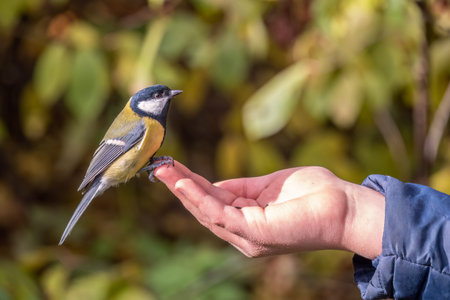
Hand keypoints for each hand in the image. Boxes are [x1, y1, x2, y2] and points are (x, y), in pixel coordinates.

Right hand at [155, 162, 384, 258]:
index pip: (213, 202)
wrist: (345, 206)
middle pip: (204, 208)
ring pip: (206, 212)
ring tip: (164, 171)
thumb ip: (242, 188)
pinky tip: (183, 182)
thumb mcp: (268, 186)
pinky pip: (219, 214)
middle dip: (180, 187)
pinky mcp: (254, 232)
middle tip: (159, 166)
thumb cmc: (313, 194)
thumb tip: (216, 184)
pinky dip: (198, 198)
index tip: (174, 168)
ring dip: (183, 190)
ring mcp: (248, 236)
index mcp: (247, 220)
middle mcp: (243, 233)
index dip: (192, 185)